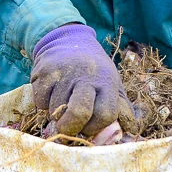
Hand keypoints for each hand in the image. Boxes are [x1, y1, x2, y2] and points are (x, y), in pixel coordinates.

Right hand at [31, 23, 136, 137]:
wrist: (68, 41)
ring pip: (55, 110)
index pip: (105, 114)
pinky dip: (43, 104)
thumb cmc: (94, 71)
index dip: (96, 128)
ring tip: (62, 101)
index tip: (89, 127)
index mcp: (106, 81)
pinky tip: (51, 92)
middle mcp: (86, 75)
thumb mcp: (112, 84)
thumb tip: (132, 130)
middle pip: (79, 113)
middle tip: (68, 128)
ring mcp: (64, 72)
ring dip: (56, 114)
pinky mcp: (44, 71)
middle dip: (71, 128)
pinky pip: (40, 102)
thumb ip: (121, 108)